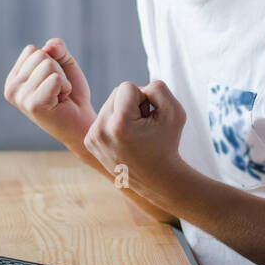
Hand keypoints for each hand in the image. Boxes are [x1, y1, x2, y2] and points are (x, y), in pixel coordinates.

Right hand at [4, 38, 94, 146]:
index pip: (31, 50)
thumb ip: (57, 48)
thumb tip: (49, 47)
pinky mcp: (34, 105)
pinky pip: (55, 78)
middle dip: (57, 69)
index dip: (49, 61)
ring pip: (48, 64)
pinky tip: (61, 101)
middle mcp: (12, 88)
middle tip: (57, 90)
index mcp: (13, 79)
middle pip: (40, 55)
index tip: (51, 81)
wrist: (81, 122)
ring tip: (59, 95)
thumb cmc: (71, 95)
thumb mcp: (64, 64)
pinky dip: (65, 86)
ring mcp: (21, 97)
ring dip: (62, 79)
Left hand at [84, 80, 186, 199]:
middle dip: (132, 104)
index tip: (149, 118)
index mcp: (120, 124)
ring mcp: (93, 137)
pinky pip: (103, 117)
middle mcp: (101, 131)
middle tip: (143, 126)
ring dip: (124, 112)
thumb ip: (158, 88)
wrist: (156, 178)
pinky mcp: (89, 141)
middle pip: (116, 93)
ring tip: (135, 133)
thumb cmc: (166, 143)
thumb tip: (138, 88)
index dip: (144, 98)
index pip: (127, 86)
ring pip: (109, 104)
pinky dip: (115, 122)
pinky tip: (125, 138)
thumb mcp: (175, 111)